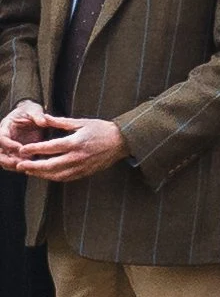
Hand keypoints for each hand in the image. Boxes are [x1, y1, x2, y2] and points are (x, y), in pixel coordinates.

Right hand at [0, 101, 52, 170]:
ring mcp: (9, 147)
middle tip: (19, 163)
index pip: (1, 138)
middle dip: (6, 159)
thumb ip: (38, 116)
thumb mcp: (34, 110)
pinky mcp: (16, 153)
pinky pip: (13, 162)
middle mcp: (5, 138)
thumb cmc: (31, 112)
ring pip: (4, 160)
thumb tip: (43, 122)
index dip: (8, 145)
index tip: (20, 149)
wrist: (31, 116)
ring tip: (25, 167)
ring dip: (13, 165)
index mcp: (6, 127)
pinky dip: (19, 166)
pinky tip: (29, 168)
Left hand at [9, 113, 128, 181]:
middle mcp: (78, 157)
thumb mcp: (81, 122)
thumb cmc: (102, 129)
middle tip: (20, 165)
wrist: (122, 141)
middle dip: (33, 166)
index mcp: (76, 142)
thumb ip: (60, 122)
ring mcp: (82, 167)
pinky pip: (66, 178)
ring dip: (41, 174)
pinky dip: (53, 177)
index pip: (50, 148)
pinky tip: (45, 175)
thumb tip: (44, 118)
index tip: (22, 149)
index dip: (35, 149)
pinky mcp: (85, 173)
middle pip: (50, 165)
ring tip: (29, 171)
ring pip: (57, 175)